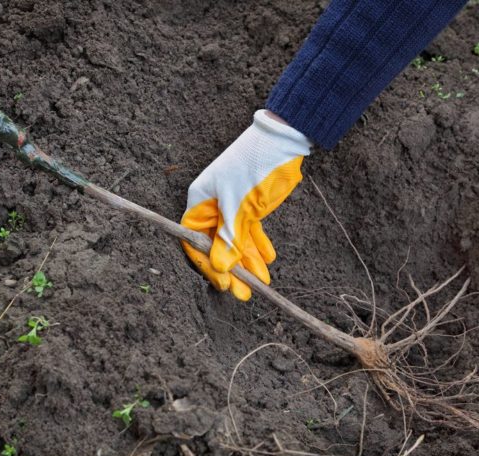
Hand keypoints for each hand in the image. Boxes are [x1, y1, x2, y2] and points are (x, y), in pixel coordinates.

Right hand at [181, 110, 311, 300]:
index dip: (208, 264)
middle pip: (216, 245)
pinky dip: (258, 245)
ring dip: (248, 261)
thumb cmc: (255, 166)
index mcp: (201, 201)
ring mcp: (232, 205)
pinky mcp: (250, 205)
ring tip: (262, 282)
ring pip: (236, 241)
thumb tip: (221, 268)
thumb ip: (230, 238)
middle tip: (245, 294)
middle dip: (232, 269)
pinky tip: (268, 260)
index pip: (195, 240)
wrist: (283, 139)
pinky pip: (250, 231)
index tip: (224, 283)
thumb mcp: (241, 205)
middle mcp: (213, 205)